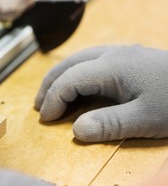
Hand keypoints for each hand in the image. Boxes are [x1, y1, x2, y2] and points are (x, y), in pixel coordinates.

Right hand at [35, 45, 167, 141]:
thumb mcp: (146, 119)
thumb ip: (109, 125)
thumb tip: (76, 131)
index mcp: (112, 67)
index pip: (69, 80)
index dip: (52, 99)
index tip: (45, 120)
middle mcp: (113, 54)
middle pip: (68, 64)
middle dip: (49, 85)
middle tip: (39, 107)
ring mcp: (121, 53)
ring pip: (78, 59)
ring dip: (60, 77)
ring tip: (50, 95)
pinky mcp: (129, 58)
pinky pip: (91, 60)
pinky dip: (75, 73)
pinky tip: (77, 85)